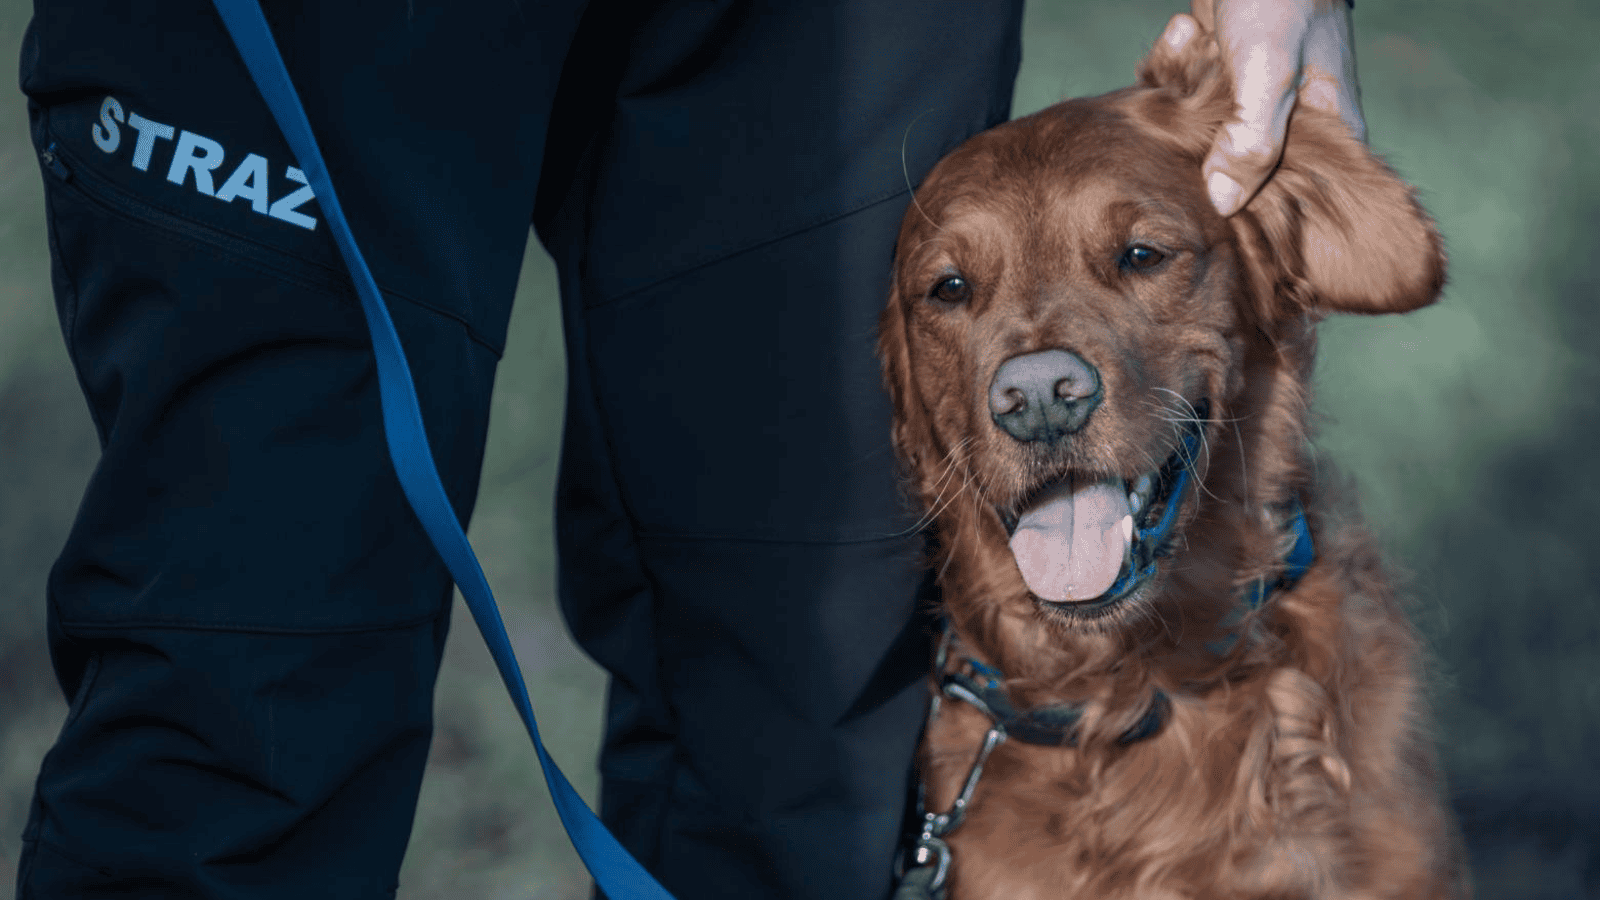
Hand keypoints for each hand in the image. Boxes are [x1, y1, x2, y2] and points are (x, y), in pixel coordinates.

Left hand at [1193, 0, 1365, 216]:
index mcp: (1327, 120)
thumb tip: (1224, 203)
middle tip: (1184, 135)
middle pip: (1242, 164)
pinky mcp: (1219, 62)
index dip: (1263, 206)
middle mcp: (1291, 108)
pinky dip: (1174, 62)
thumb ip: (1252, 140)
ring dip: (1183, 103)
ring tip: (1191, 64)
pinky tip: (1183, 32)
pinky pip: (1186, 86)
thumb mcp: (1268, 71)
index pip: (1304, 190)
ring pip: (1206, 127)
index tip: (1218, 214)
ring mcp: (1251, 85)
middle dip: (1206, 152)